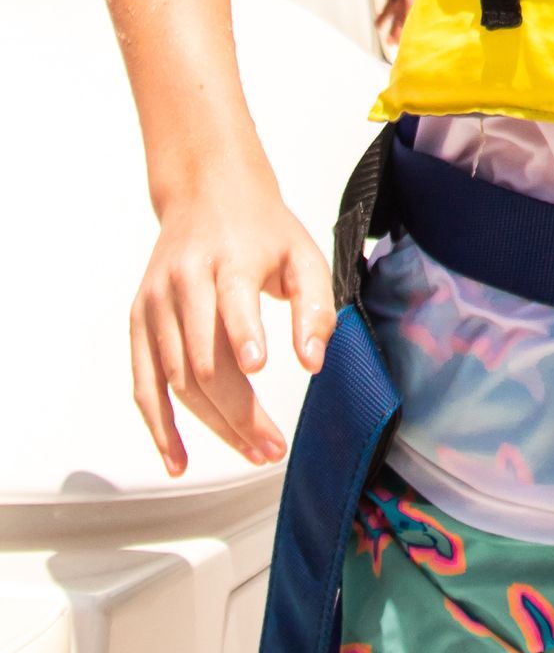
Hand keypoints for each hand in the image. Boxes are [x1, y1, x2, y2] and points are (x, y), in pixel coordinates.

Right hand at [131, 168, 334, 474]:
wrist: (205, 192)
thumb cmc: (261, 229)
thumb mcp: (303, 254)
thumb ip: (315, 306)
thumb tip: (314, 362)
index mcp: (230, 258)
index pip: (232, 299)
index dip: (243, 333)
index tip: (258, 366)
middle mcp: (185, 281)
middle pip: (204, 358)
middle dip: (239, 410)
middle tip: (272, 446)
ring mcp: (156, 303)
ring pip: (177, 380)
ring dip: (214, 425)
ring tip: (253, 450)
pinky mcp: (139, 321)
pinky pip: (144, 383)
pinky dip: (159, 426)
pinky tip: (178, 459)